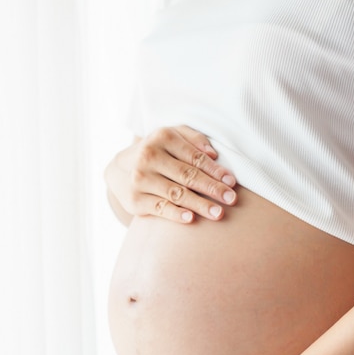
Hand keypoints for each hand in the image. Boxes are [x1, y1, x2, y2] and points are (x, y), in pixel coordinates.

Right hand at [104, 125, 236, 223]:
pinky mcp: (135, 199)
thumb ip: (194, 138)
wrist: (120, 169)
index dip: (215, 170)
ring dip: (199, 204)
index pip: (194, 157)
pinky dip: (175, 214)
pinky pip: (160, 208)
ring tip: (218, 213)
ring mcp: (141, 178)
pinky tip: (191, 218)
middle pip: (188, 175)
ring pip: (176, 193)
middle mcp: (149, 156)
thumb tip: (213, 153)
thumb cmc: (158, 152)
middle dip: (212, 188)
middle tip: (231, 199)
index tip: (232, 182)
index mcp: (162, 137)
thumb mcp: (172, 136)